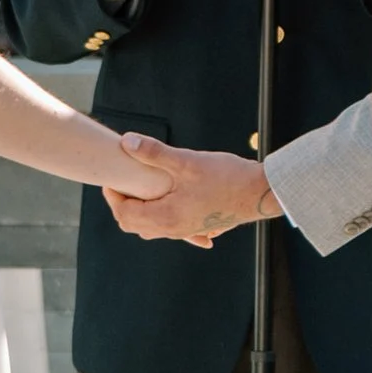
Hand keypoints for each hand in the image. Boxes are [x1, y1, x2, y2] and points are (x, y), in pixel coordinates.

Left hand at [105, 134, 271, 244]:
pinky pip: (167, 225)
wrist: (260, 194)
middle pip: (133, 225)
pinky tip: (164, 197)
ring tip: (139, 186)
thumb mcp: (187, 162)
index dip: (113, 196)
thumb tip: (127, 142)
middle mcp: (173, 229)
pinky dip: (158, 213)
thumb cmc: (227, 178)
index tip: (111, 178)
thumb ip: (154, 153)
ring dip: (140, 209)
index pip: (124, 214)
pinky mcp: (197, 226)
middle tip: (121, 182)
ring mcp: (186, 230)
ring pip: (150, 227)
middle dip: (122, 204)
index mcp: (166, 217)